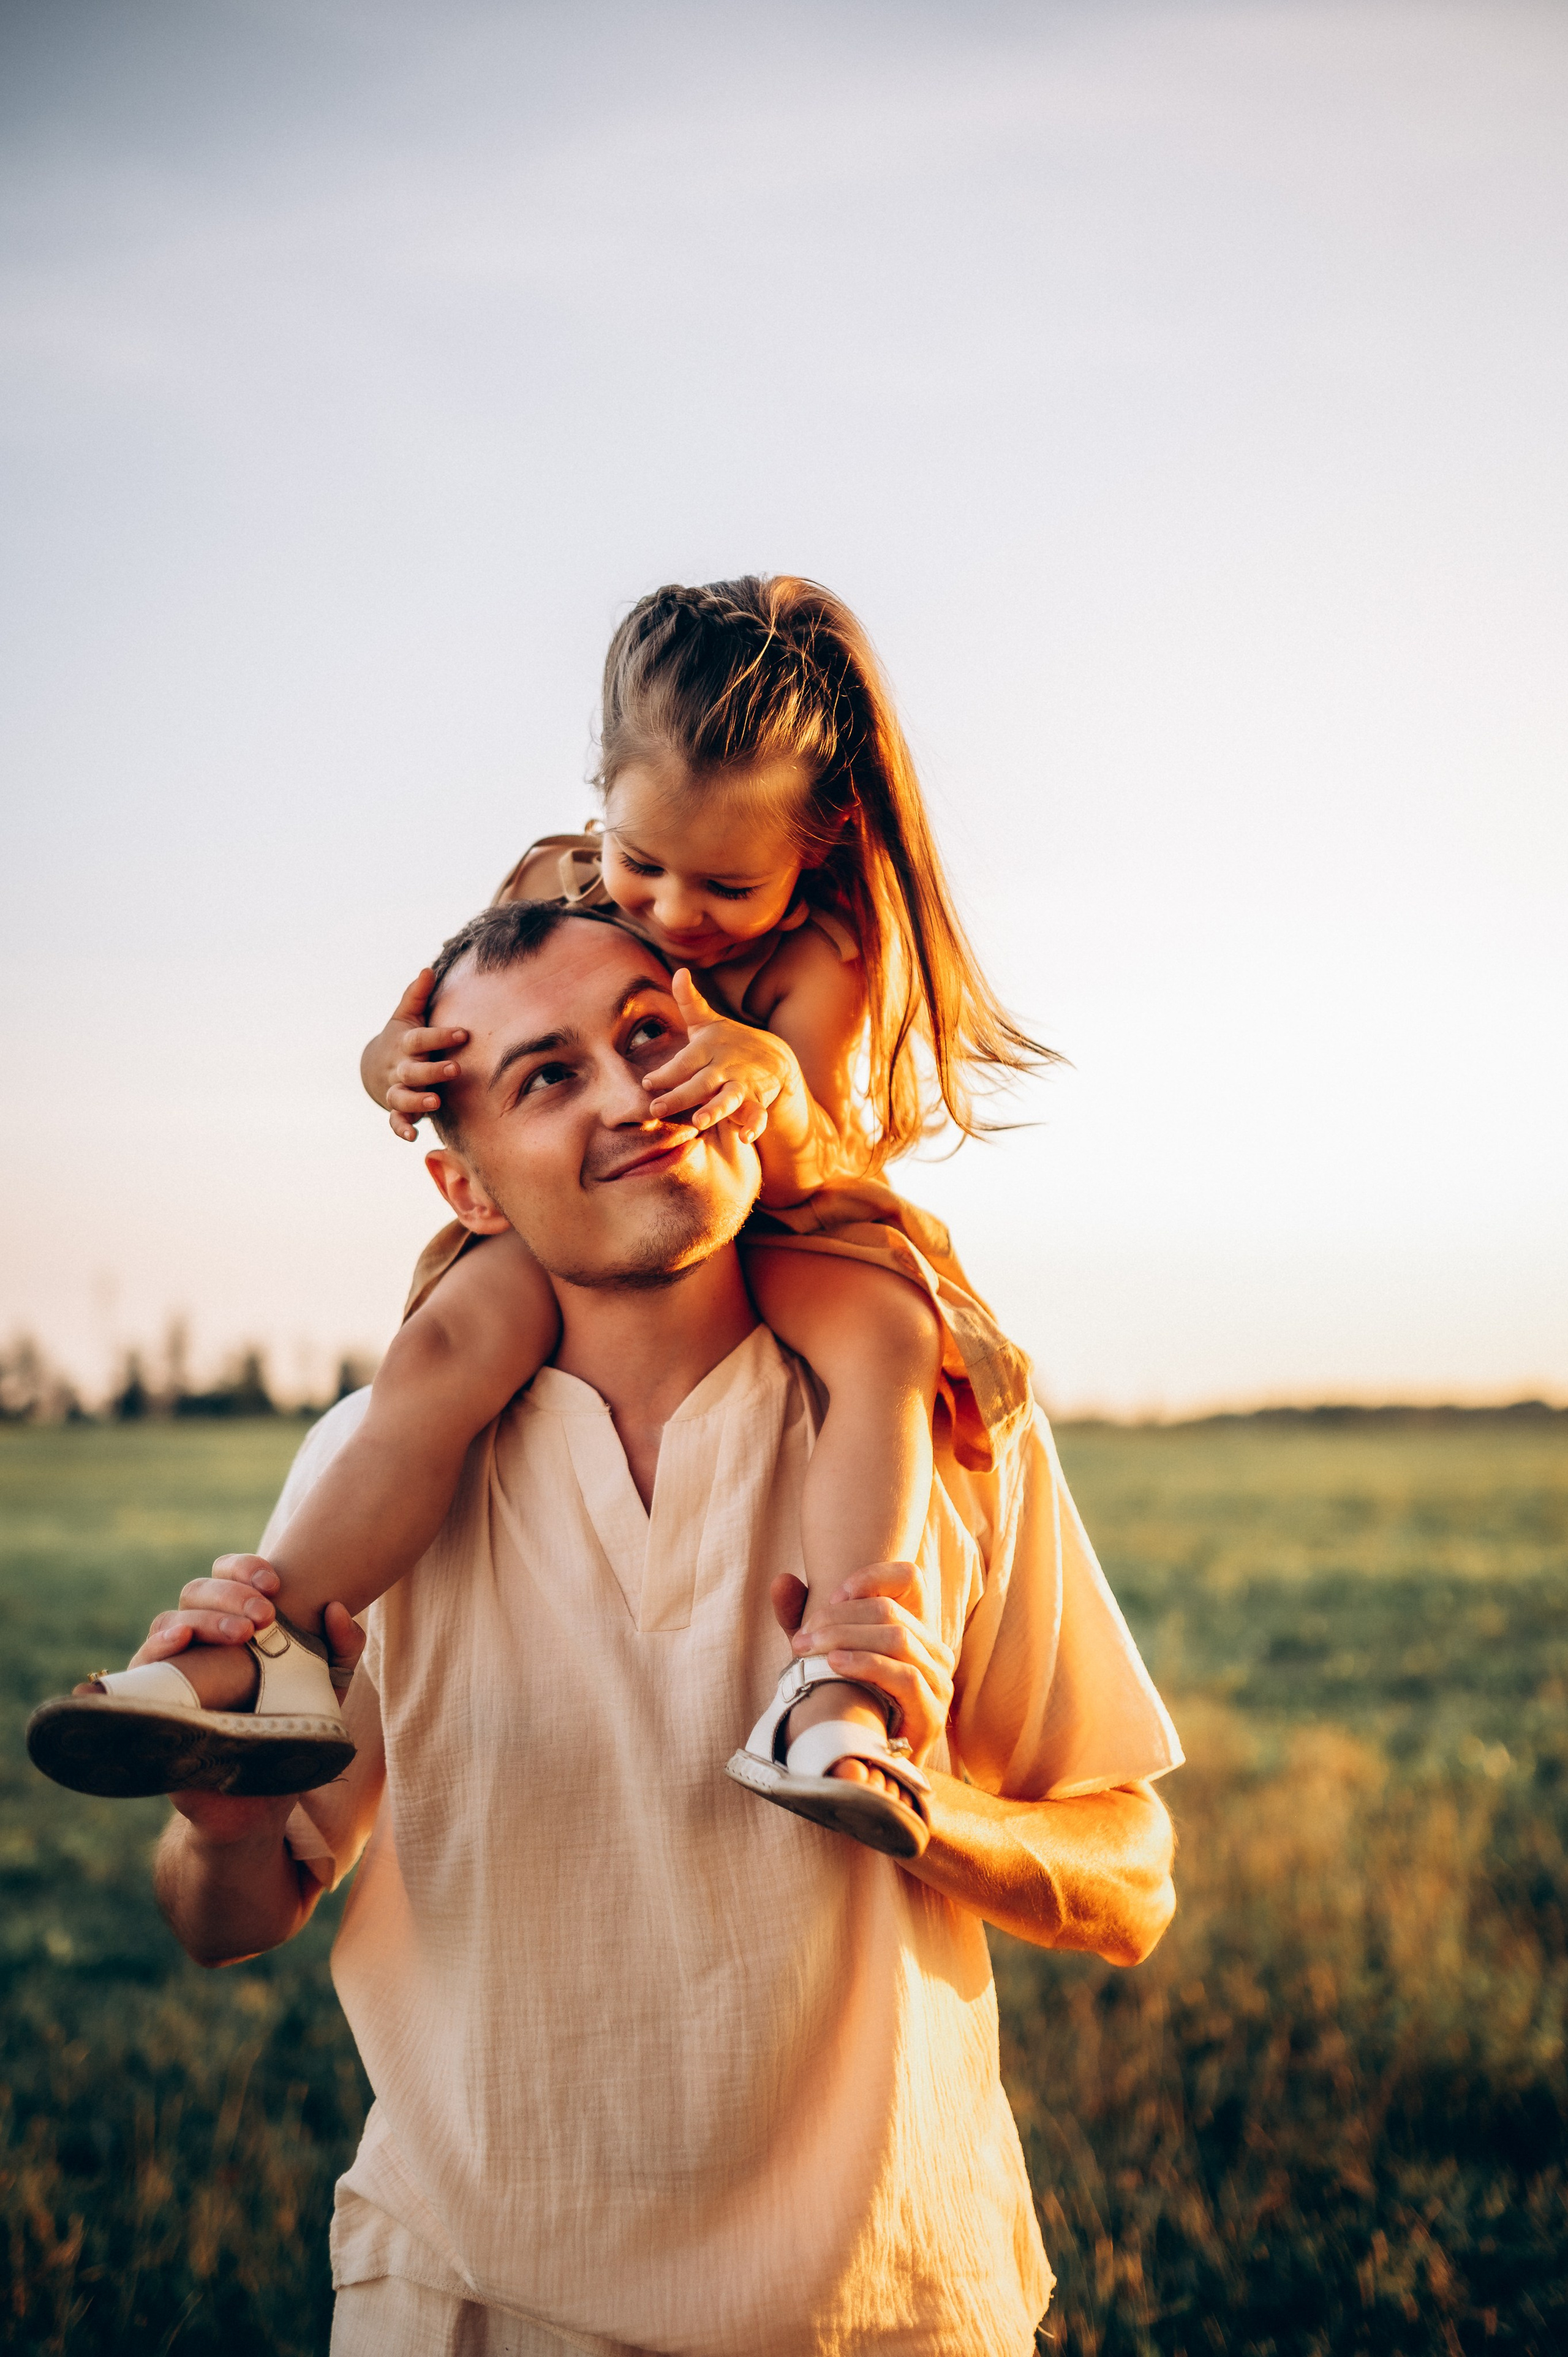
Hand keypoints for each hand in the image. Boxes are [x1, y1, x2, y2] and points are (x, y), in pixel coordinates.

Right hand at [137, 1571, 365, 1843]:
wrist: (258, 1809)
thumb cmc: (289, 1739)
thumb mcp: (326, 1692)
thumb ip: (341, 1650)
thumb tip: (338, 1609)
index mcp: (234, 1628)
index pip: (226, 1576)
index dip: (243, 1568)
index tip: (274, 1582)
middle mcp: (197, 1644)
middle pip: (196, 1592)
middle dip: (230, 1594)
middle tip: (264, 1615)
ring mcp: (171, 1674)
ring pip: (167, 1622)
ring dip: (203, 1619)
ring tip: (241, 1634)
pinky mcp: (152, 1708)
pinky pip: (138, 1669)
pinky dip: (156, 1649)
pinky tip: (178, 1642)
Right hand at [361, 969, 469, 1142]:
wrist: (376, 1065)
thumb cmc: (402, 1037)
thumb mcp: (406, 1015)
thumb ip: (416, 995)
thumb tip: (427, 969)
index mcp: (405, 1044)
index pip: (421, 1039)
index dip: (440, 1036)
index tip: (464, 1033)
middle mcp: (399, 1069)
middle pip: (413, 1071)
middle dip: (432, 1071)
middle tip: (455, 1069)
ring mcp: (396, 1090)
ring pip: (403, 1097)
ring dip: (417, 1101)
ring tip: (436, 1102)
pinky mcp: (396, 1109)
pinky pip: (395, 1122)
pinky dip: (402, 1129)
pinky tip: (415, 1137)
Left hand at [643, 970, 792, 1144]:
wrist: (777, 1059)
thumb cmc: (729, 1043)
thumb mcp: (709, 1023)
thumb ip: (690, 1002)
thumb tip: (680, 971)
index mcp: (709, 1048)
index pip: (685, 1061)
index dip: (668, 1072)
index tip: (649, 1083)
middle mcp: (725, 1066)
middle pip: (701, 1082)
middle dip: (680, 1095)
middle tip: (656, 1108)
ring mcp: (743, 1084)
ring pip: (729, 1098)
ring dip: (715, 1109)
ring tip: (699, 1121)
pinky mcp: (758, 1101)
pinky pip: (757, 1116)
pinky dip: (753, 1126)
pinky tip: (745, 1137)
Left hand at [772, 1562, 954, 1765]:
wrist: (869, 1765)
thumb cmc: (848, 1703)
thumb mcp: (822, 1653)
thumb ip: (802, 1618)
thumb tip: (780, 1579)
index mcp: (915, 1629)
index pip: (909, 1579)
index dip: (871, 1576)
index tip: (832, 1593)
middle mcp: (933, 1649)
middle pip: (890, 1610)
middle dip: (839, 1617)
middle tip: (802, 1635)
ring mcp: (938, 1680)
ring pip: (897, 1638)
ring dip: (846, 1638)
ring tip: (809, 1649)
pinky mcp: (932, 1711)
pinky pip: (904, 1675)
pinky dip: (866, 1664)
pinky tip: (835, 1665)